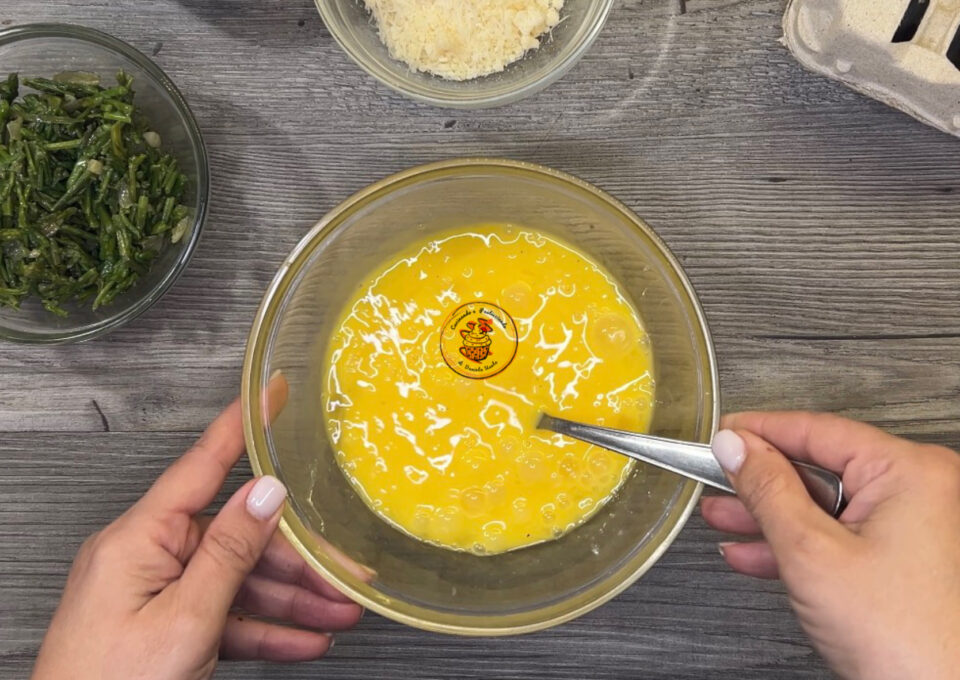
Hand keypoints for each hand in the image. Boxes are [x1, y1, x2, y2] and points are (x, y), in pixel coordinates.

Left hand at [32, 379, 362, 679]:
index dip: (243, 425)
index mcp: (139, 539)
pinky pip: (225, 614)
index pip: (202, 464)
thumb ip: (228, 554)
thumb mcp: (184, 619)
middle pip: (236, 535)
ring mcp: (155, 593)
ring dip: (293, 599)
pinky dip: (266, 626)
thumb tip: (266, 494)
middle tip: (345, 568)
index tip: (272, 392)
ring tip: (339, 612)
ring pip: (239, 580)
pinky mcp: (164, 625)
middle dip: (296, 557)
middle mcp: (146, 557)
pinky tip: (304, 637)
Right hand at [701, 412, 959, 679]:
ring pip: (824, 506)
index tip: (722, 436)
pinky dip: (796, 545)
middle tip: (715, 477)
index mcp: (909, 472)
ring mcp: (914, 527)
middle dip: (759, 481)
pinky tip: (755, 553)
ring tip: (723, 517)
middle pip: (819, 468)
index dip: (760, 431)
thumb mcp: (810, 551)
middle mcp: (919, 490)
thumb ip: (766, 490)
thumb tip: (735, 446)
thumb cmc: (907, 639)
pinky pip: (839, 536)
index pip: (817, 430)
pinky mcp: (904, 560)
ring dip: (769, 516)